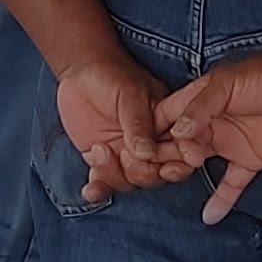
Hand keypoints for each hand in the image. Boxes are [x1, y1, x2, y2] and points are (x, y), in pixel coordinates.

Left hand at [58, 53, 177, 200]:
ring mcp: (127, 154)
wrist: (79, 70)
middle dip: (143, 172)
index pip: (181, 150)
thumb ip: (139, 124)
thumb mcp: (129, 95)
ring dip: (115, 176)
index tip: (169, 167)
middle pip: (158, 173)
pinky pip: (105, 183)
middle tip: (123, 153)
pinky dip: (98, 190)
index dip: (180, 162)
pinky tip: (90, 190)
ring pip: (132, 182)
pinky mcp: (104, 160)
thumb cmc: (111, 74)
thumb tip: (147, 154)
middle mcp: (151, 144)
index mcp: (167, 125)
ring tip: (99, 151)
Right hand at [154, 48, 261, 224]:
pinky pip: (231, 185)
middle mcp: (207, 126)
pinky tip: (209, 217)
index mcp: (197, 103)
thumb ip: (201, 107)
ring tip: (177, 176)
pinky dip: (221, 201)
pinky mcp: (248, 161)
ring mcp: (227, 145)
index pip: (164, 119)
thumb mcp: (226, 84)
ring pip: (196, 165)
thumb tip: (178, 131)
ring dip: (183, 173)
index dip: (149, 132)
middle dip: (165, 154)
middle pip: (175, 145)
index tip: (136, 145)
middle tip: (165, 158)